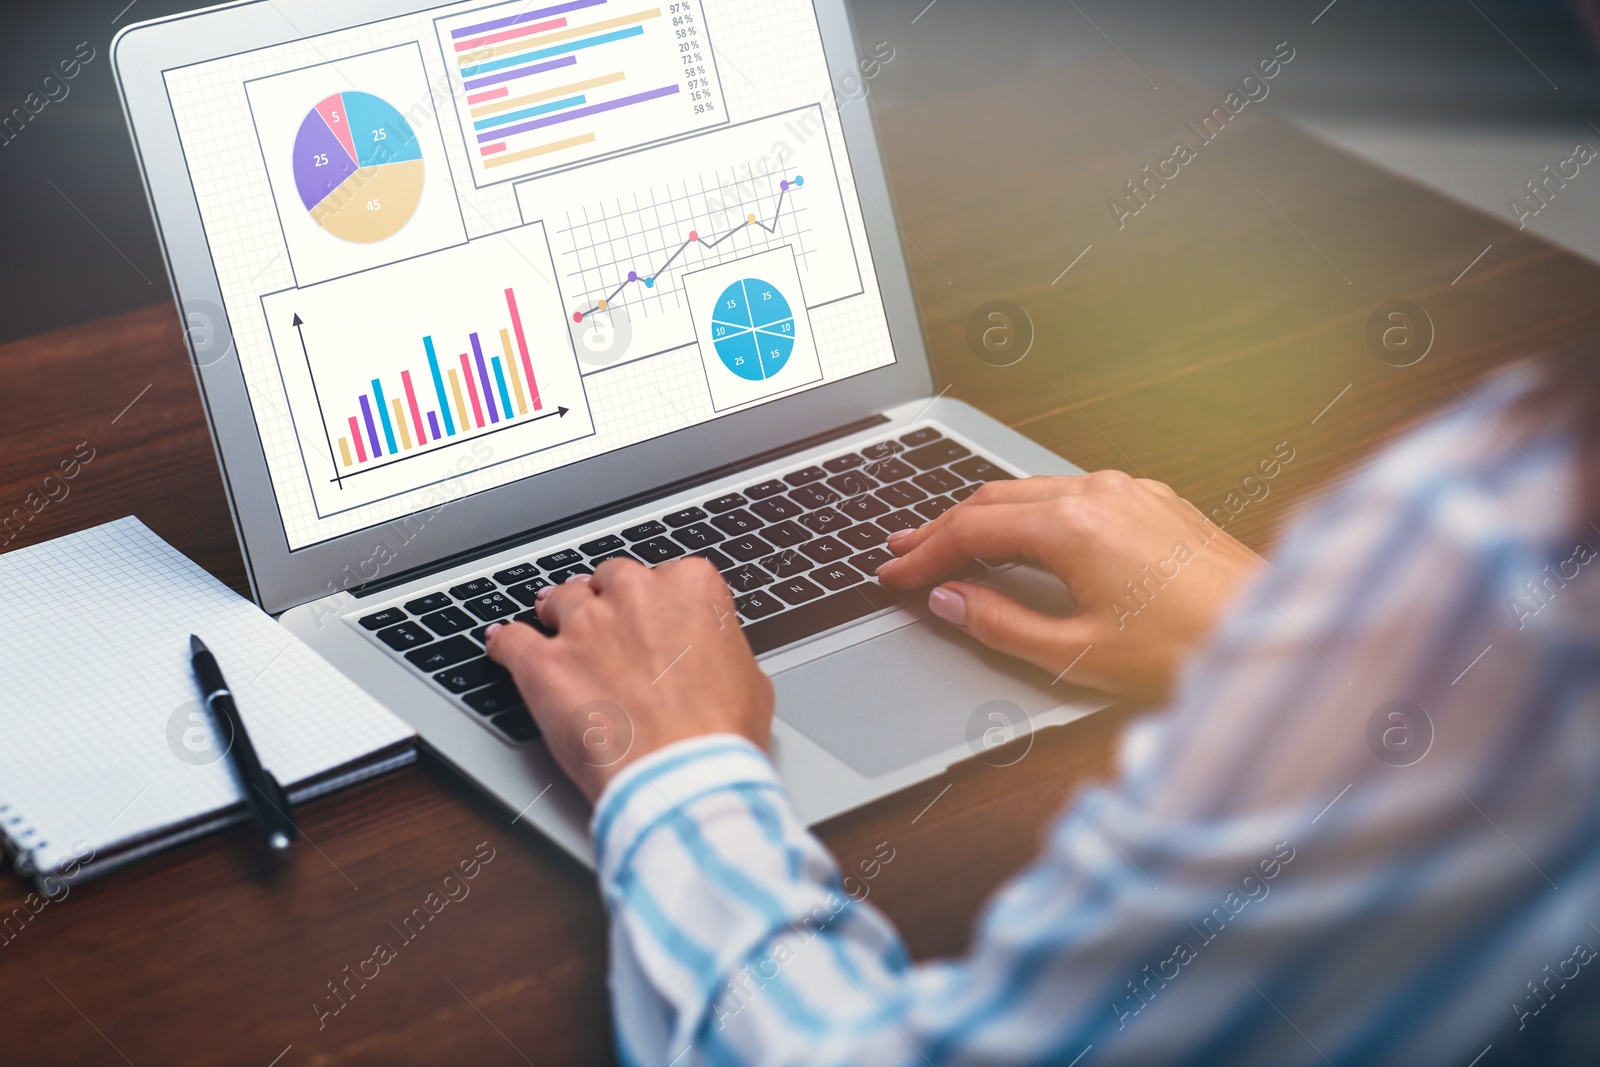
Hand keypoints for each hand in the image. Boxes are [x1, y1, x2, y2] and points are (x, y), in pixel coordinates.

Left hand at [484, 558, 773, 802]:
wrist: (684, 774)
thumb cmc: (722, 733)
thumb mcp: (749, 677)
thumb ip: (717, 646)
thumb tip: (709, 654)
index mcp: (691, 587)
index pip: (666, 576)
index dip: (658, 603)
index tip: (654, 622)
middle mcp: (635, 594)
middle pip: (609, 579)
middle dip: (607, 602)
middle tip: (608, 631)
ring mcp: (585, 626)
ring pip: (559, 600)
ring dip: (558, 615)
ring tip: (556, 632)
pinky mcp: (544, 663)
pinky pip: (510, 639)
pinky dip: (504, 643)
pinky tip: (502, 646)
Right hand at [875, 471, 1263, 698]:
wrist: (1273, 633)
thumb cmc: (1189, 648)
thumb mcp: (1077, 652)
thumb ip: (1001, 624)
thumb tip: (953, 603)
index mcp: (1072, 526)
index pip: (971, 530)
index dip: (924, 555)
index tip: (894, 575)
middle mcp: (1099, 493)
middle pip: (994, 499)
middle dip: (943, 527)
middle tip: (904, 553)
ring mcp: (1130, 491)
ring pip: (1033, 491)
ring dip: (986, 516)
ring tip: (951, 542)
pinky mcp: (1155, 501)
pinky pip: (1074, 493)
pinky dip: (1032, 512)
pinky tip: (1024, 535)